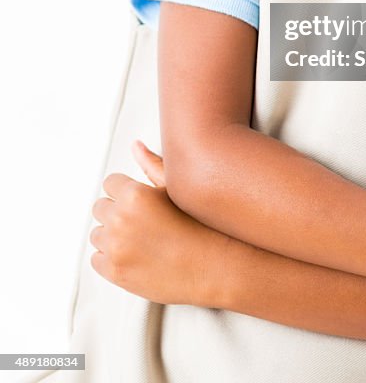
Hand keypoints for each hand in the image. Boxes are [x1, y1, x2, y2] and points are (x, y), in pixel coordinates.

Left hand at [89, 140, 221, 304]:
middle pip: (100, 207)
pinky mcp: (115, 274)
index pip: (110, 183)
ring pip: (97, 234)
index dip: (127, 190)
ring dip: (112, 235)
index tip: (141, 201)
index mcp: (134, 195)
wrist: (214, 268)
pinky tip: (136, 255)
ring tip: (140, 239)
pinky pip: (97, 259)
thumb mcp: (177, 190)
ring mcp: (116, 249)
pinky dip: (111, 258)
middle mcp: (120, 220)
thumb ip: (152, 164)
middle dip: (117, 211)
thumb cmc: (200, 223)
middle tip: (142, 221)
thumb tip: (135, 145)